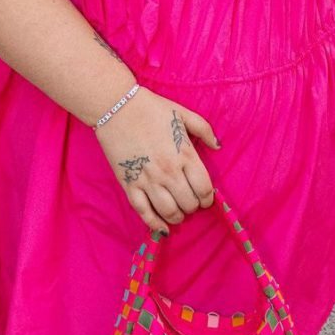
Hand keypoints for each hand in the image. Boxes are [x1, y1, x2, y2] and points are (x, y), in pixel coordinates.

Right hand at [95, 88, 219, 230]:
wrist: (117, 107)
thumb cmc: (151, 109)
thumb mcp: (183, 114)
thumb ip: (204, 130)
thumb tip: (218, 147)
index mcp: (184, 155)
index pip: (204, 189)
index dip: (207, 199)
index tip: (205, 199)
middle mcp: (169, 171)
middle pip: (188, 203)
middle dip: (192, 207)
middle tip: (189, 203)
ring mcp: (148, 180)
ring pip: (169, 212)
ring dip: (177, 217)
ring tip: (178, 213)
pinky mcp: (129, 184)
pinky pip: (144, 212)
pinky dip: (155, 224)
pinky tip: (162, 226)